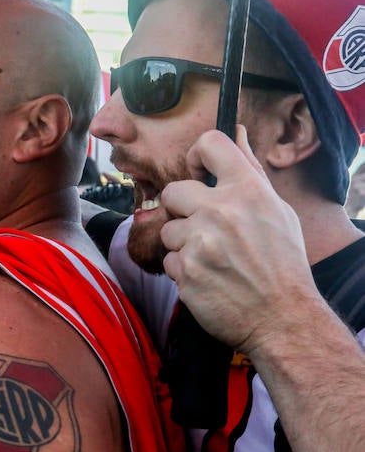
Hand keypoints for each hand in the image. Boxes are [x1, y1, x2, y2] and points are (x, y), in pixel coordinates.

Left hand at [158, 126, 317, 353]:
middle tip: (206, 229)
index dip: (198, 155)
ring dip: (183, 244)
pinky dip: (184, 270)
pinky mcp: (185, 271)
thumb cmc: (282, 264)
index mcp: (249, 192)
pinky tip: (208, 278)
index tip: (201, 173)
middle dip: (182, 210)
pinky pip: (169, 260)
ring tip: (214, 260)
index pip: (211, 143)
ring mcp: (200, 242)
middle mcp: (222, 212)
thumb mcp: (277, 211)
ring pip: (168, 230)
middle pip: (172, 191)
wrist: (282, 318)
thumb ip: (249, 172)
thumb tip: (237, 133)